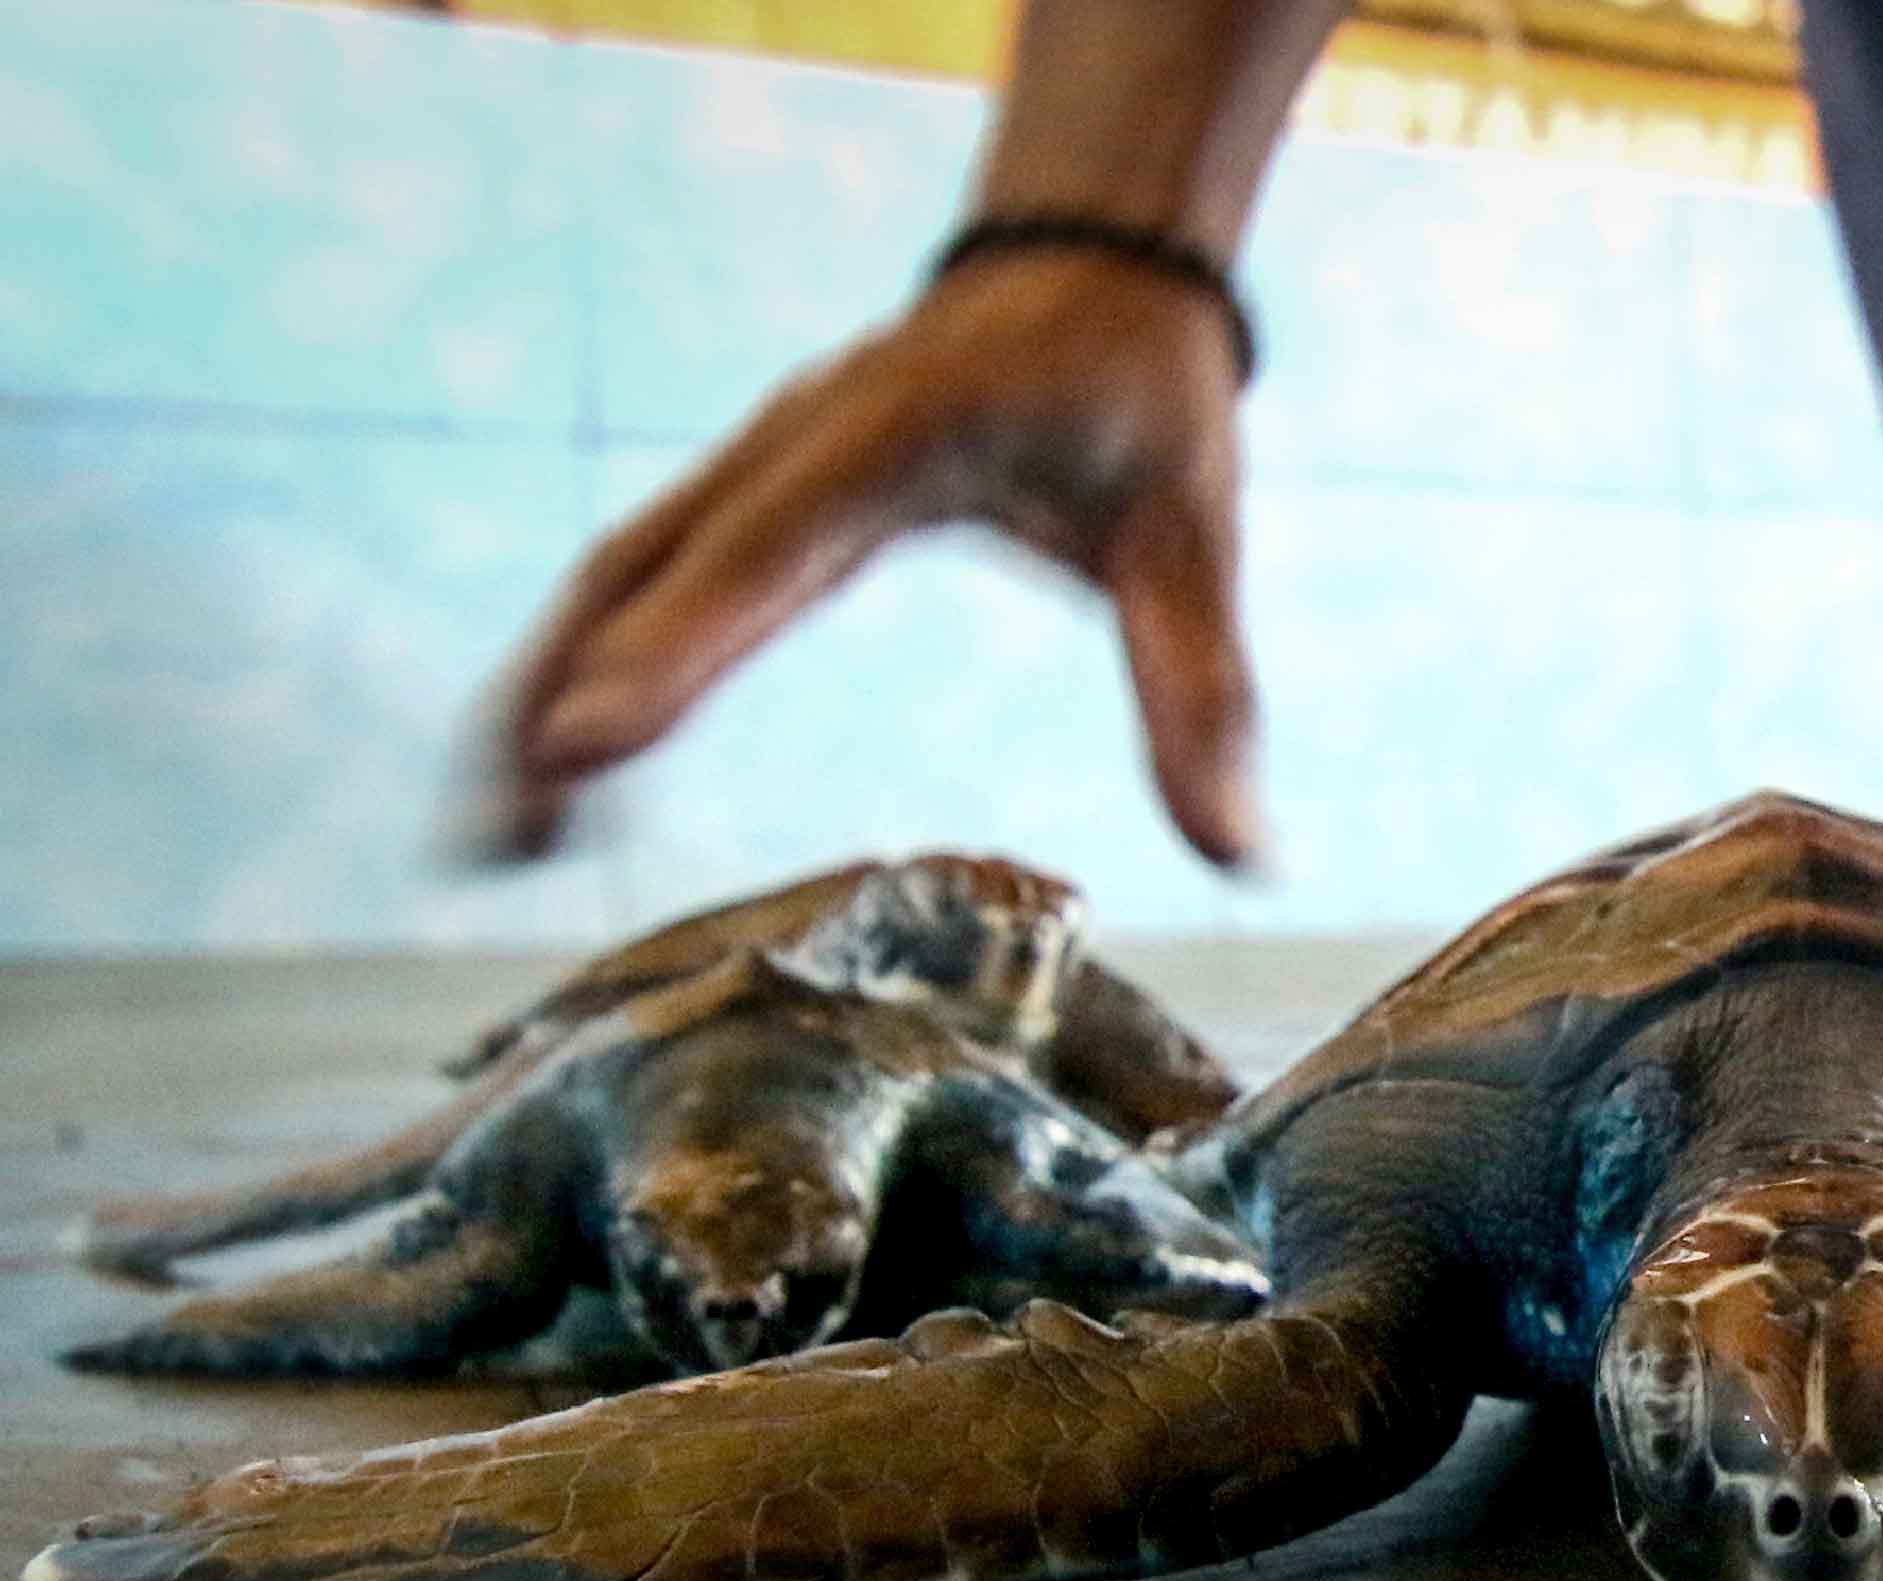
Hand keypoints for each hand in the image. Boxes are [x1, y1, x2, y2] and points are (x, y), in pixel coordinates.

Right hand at [476, 252, 1258, 863]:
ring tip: (492, 839)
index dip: (678, 645)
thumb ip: (1206, 689)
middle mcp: (795, 445)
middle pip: (645, 571)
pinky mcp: (745, 496)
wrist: (1085, 273)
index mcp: (895, 439)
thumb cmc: (1139, 401)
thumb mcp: (1193, 538)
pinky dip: (581, 664)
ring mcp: (755, 467)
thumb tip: (1241, 854)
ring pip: (614, 579)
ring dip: (541, 694)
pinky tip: (545, 766)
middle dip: (564, 699)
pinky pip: (635, 579)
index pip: (770, 550)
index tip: (589, 741)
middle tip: (502, 837)